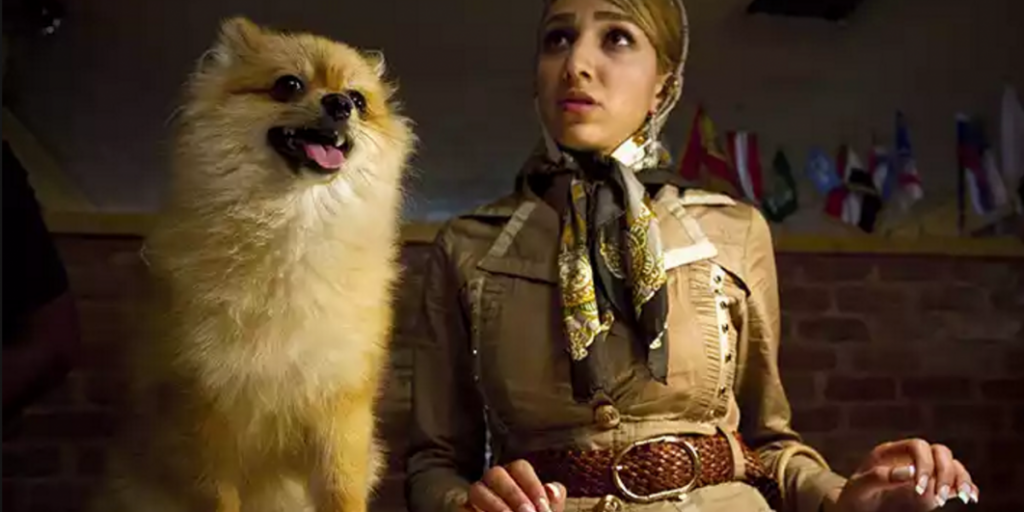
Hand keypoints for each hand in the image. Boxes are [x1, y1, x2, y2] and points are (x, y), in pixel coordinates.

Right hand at [460, 460, 565, 511]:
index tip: (544, 509)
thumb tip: (552, 489)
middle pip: (496, 473)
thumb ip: (553, 501)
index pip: (520, 468)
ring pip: (477, 490)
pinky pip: (464, 509)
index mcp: (514, 476)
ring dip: (496, 505)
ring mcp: (474, 498)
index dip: (533, 486)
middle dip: (514, 495)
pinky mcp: (462, 510)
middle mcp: (492, 482)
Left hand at [834, 439, 978, 511]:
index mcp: (891, 453)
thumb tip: (909, 472)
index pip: (918, 446)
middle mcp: (911, 459)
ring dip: (960, 478)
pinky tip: (971, 496)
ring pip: (951, 464)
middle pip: (940, 452)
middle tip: (940, 498)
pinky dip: (966, 485)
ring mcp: (923, 472)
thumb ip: (880, 477)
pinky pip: (955, 480)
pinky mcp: (932, 487)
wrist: (855, 509)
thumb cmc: (854, 496)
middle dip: (945, 472)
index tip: (920, 488)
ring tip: (963, 497)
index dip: (925, 464)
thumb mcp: (859, 486)